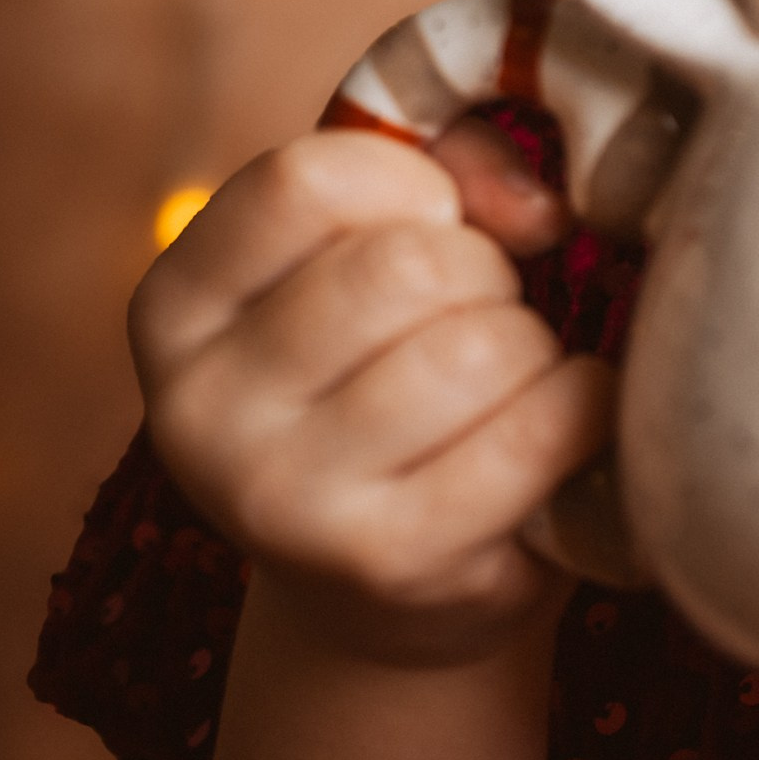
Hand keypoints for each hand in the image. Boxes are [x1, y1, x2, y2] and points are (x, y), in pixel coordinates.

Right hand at [131, 122, 614, 668]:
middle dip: (483, 276)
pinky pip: (537, 432)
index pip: (305, 180)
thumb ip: (448, 168)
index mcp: (176, 307)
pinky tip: (559, 425)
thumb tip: (538, 209)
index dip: (412, 186)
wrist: (378, 591)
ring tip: (505, 385)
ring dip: (533, 350)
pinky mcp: (384, 561)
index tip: (434, 228)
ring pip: (480, 347)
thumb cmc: (382, 381)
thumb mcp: (373, 250)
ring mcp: (281, 498)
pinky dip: (581, 408)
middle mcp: (199, 408)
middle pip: (406, 266)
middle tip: (475, 322)